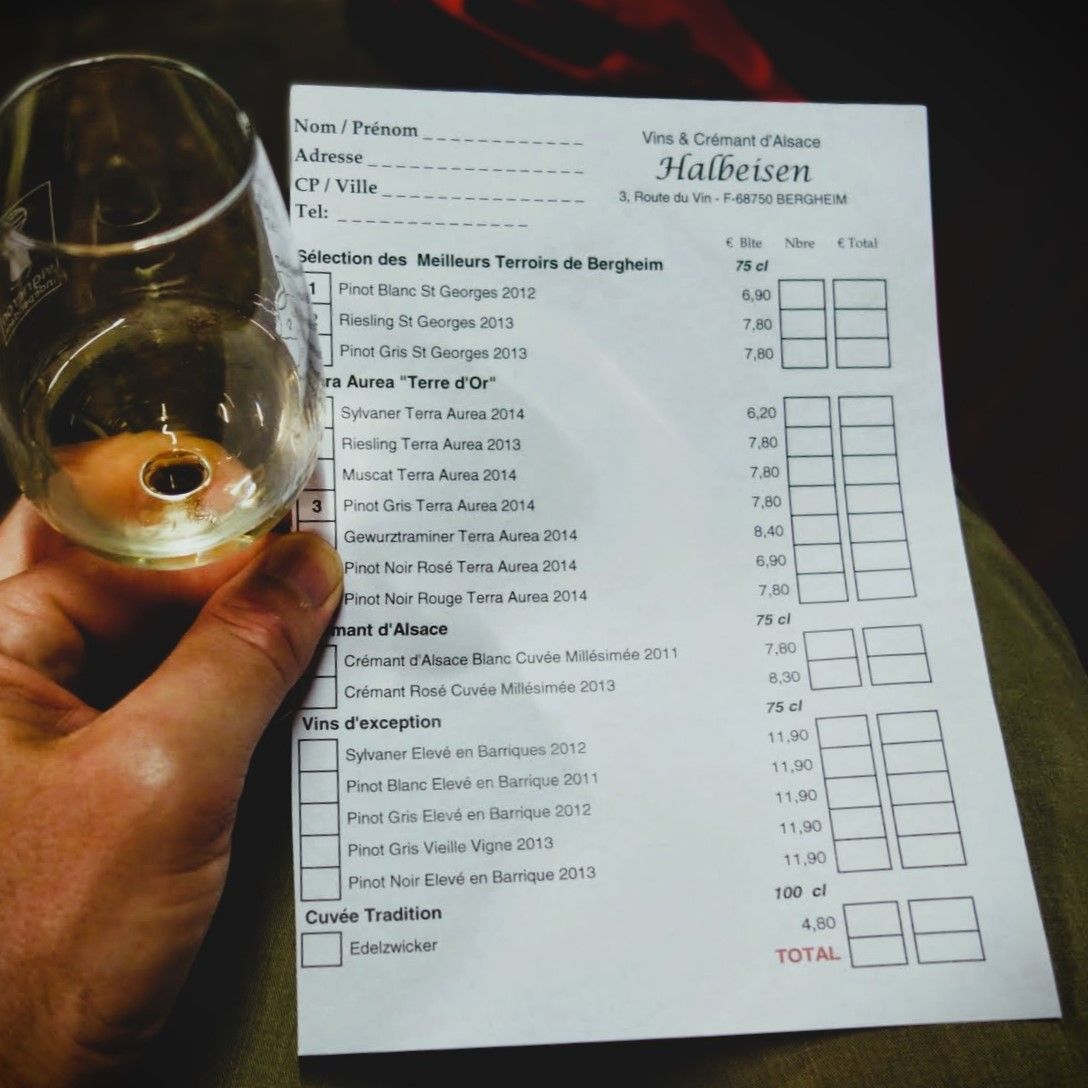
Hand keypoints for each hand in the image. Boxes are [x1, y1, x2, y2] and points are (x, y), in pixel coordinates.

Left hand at [0, 500, 341, 1086]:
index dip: (217, 523)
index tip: (303, 523)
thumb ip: (241, 658)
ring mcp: (45, 727)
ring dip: (232, 618)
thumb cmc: (25, 958)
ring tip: (312, 602)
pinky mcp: (88, 777)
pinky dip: (226, 679)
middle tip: (308, 544)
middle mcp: (5, 674)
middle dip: (223, 554)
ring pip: (152, 632)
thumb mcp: (164, 781)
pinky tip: (283, 679)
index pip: (115, 536)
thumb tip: (307, 569)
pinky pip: (166, 694)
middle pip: (126, 569)